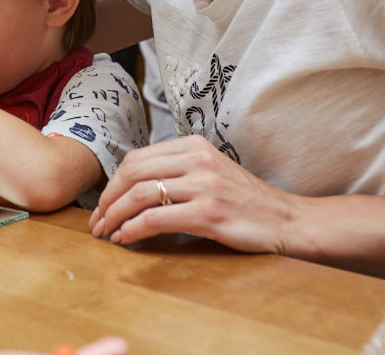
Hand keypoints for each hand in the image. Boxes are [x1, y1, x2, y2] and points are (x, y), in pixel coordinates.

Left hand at [88, 135, 300, 253]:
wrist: (287, 221)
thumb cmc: (246, 202)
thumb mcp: (211, 173)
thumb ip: (178, 172)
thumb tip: (133, 189)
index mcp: (194, 146)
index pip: (137, 158)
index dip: (112, 182)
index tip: (103, 203)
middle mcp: (197, 160)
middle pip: (132, 173)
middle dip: (107, 199)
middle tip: (96, 221)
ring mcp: (203, 185)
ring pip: (139, 195)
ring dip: (114, 216)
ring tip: (105, 232)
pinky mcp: (208, 213)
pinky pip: (155, 219)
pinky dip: (132, 230)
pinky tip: (125, 239)